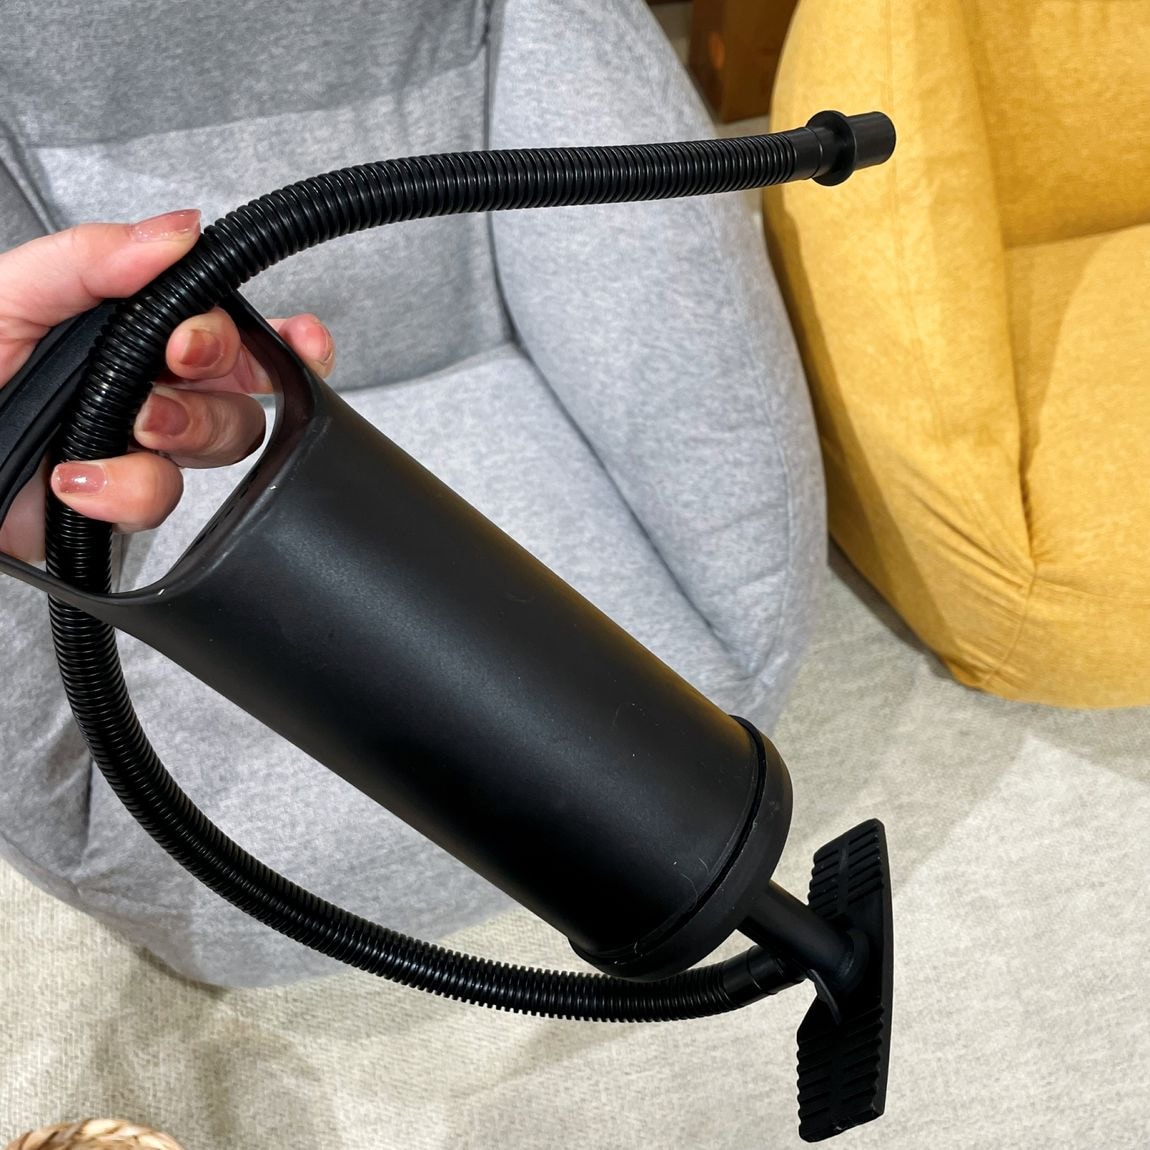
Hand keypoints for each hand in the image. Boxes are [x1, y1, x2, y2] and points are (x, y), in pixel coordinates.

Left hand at [0, 210, 334, 562]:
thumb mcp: (8, 293)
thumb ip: (92, 258)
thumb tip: (179, 230)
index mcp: (131, 332)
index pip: (232, 330)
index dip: (278, 338)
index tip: (289, 337)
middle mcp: (146, 389)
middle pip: (243, 391)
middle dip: (221, 376)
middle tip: (178, 362)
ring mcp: (135, 451)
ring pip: (218, 449)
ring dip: (183, 431)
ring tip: (130, 423)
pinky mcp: (114, 507)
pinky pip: (159, 503)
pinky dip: (124, 489)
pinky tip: (76, 478)